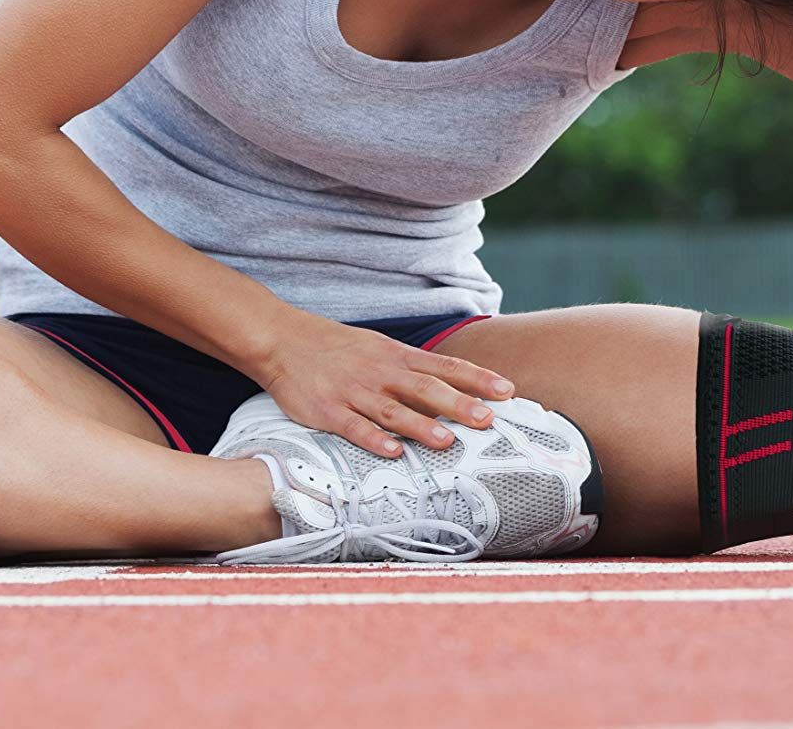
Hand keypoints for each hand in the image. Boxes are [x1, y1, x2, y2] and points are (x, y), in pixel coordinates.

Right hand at [253, 309, 514, 457]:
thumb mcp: (380, 349)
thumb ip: (413, 368)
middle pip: (426, 389)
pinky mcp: (329, 411)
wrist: (285, 340)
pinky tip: (392, 451)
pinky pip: (354, 428)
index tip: (507, 391)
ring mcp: (355, 393)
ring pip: (393, 411)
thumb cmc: (338, 348)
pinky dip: (374, 439)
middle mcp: (382, 373)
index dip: (478, 379)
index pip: (445, 367)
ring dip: (421, 426)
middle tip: (488, 419)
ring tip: (447, 441)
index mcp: (397, 357)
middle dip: (459, 404)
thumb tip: (451, 386)